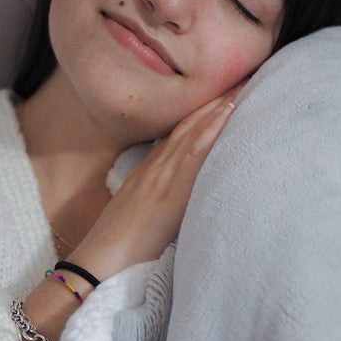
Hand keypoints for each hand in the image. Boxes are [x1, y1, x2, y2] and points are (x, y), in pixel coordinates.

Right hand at [68, 81, 245, 278]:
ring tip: (242, 83)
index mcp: (147, 174)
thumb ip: (158, 203)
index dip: (201, 114)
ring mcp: (160, 177)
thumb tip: (178, 202)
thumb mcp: (138, 217)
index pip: (178, 136)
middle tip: (241, 76)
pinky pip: (194, 154)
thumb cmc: (118, 250)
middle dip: (214, 101)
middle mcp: (154, 168)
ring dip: (219, 106)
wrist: (97, 263)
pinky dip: (212, 130)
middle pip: (188, 126)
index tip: (223, 96)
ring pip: (193, 131)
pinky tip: (229, 113)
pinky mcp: (168, 192)